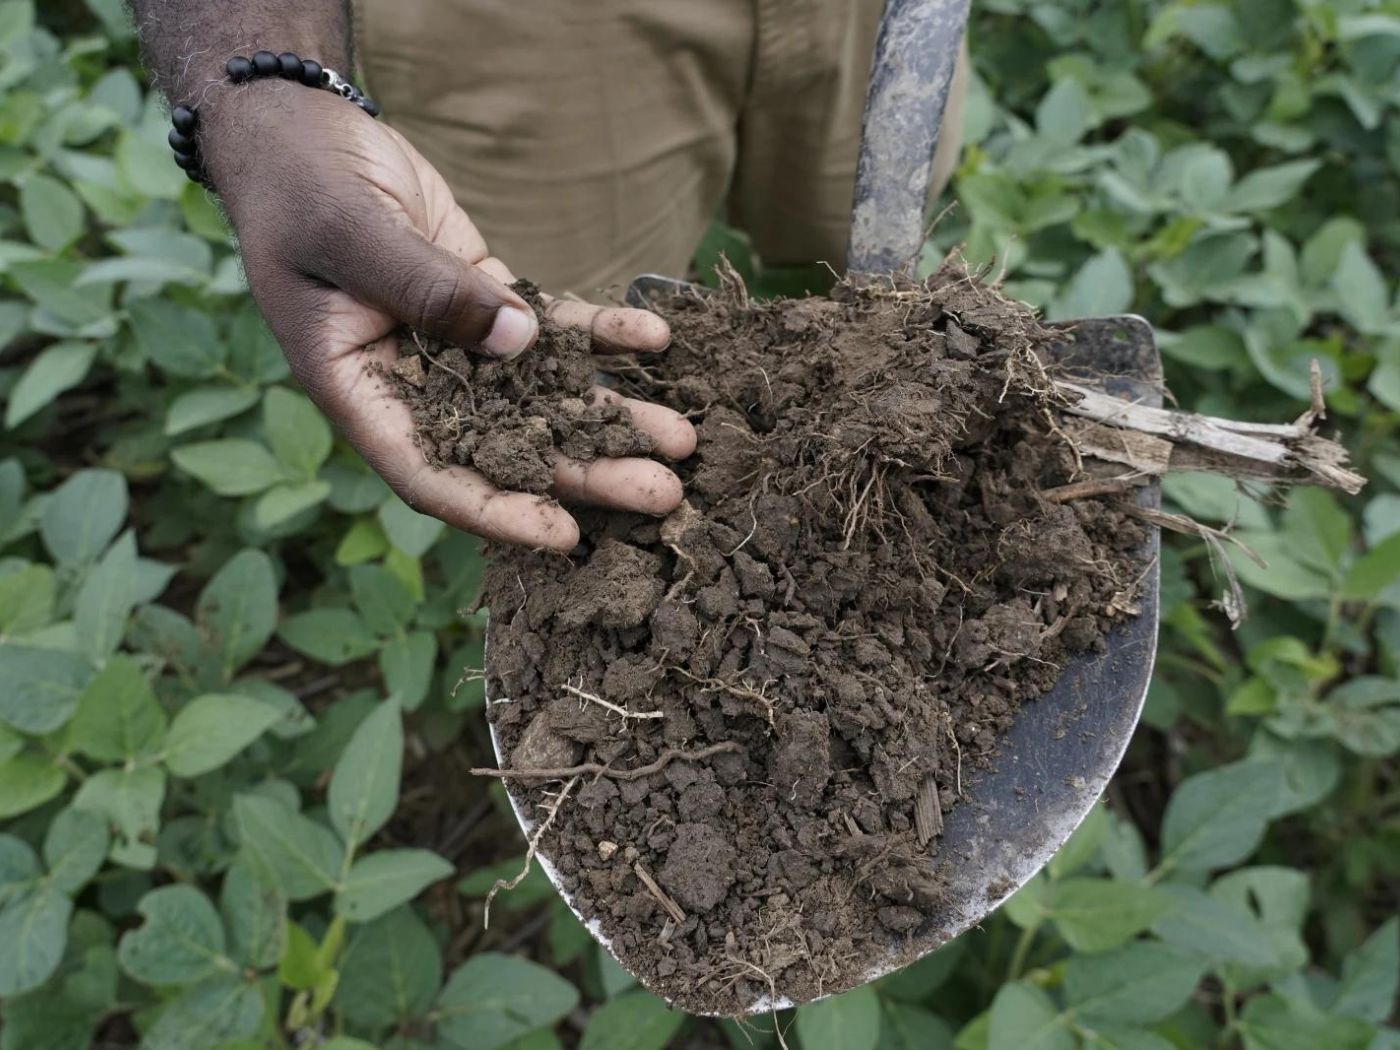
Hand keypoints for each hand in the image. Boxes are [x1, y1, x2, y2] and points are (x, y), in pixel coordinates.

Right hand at [202, 86, 694, 549]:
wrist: (299, 131)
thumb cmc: (299, 186)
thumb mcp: (351, 236)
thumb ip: (428, 290)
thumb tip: (519, 341)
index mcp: (360, 390)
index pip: (433, 473)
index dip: (498, 510)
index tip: (564, 536)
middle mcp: (414, 382)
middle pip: (510, 445)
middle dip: (587, 472)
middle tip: (664, 493)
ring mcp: (457, 342)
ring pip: (543, 393)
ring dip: (611, 415)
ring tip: (682, 436)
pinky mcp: (487, 298)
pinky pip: (554, 326)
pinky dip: (602, 333)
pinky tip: (655, 337)